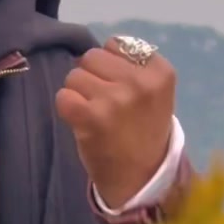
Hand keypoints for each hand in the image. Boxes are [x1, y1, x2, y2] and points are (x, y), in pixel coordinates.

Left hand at [55, 40, 176, 209]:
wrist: (141, 180)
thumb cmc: (143, 133)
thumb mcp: (153, 95)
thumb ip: (132, 68)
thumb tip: (97, 49)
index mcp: (160, 72)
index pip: (117, 44)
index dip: (111, 64)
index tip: (119, 87)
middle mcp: (140, 82)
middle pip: (92, 56)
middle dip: (91, 76)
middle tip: (102, 102)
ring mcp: (115, 99)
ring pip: (75, 74)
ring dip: (78, 93)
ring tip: (94, 113)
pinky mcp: (92, 116)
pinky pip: (63, 95)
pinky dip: (67, 107)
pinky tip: (82, 121)